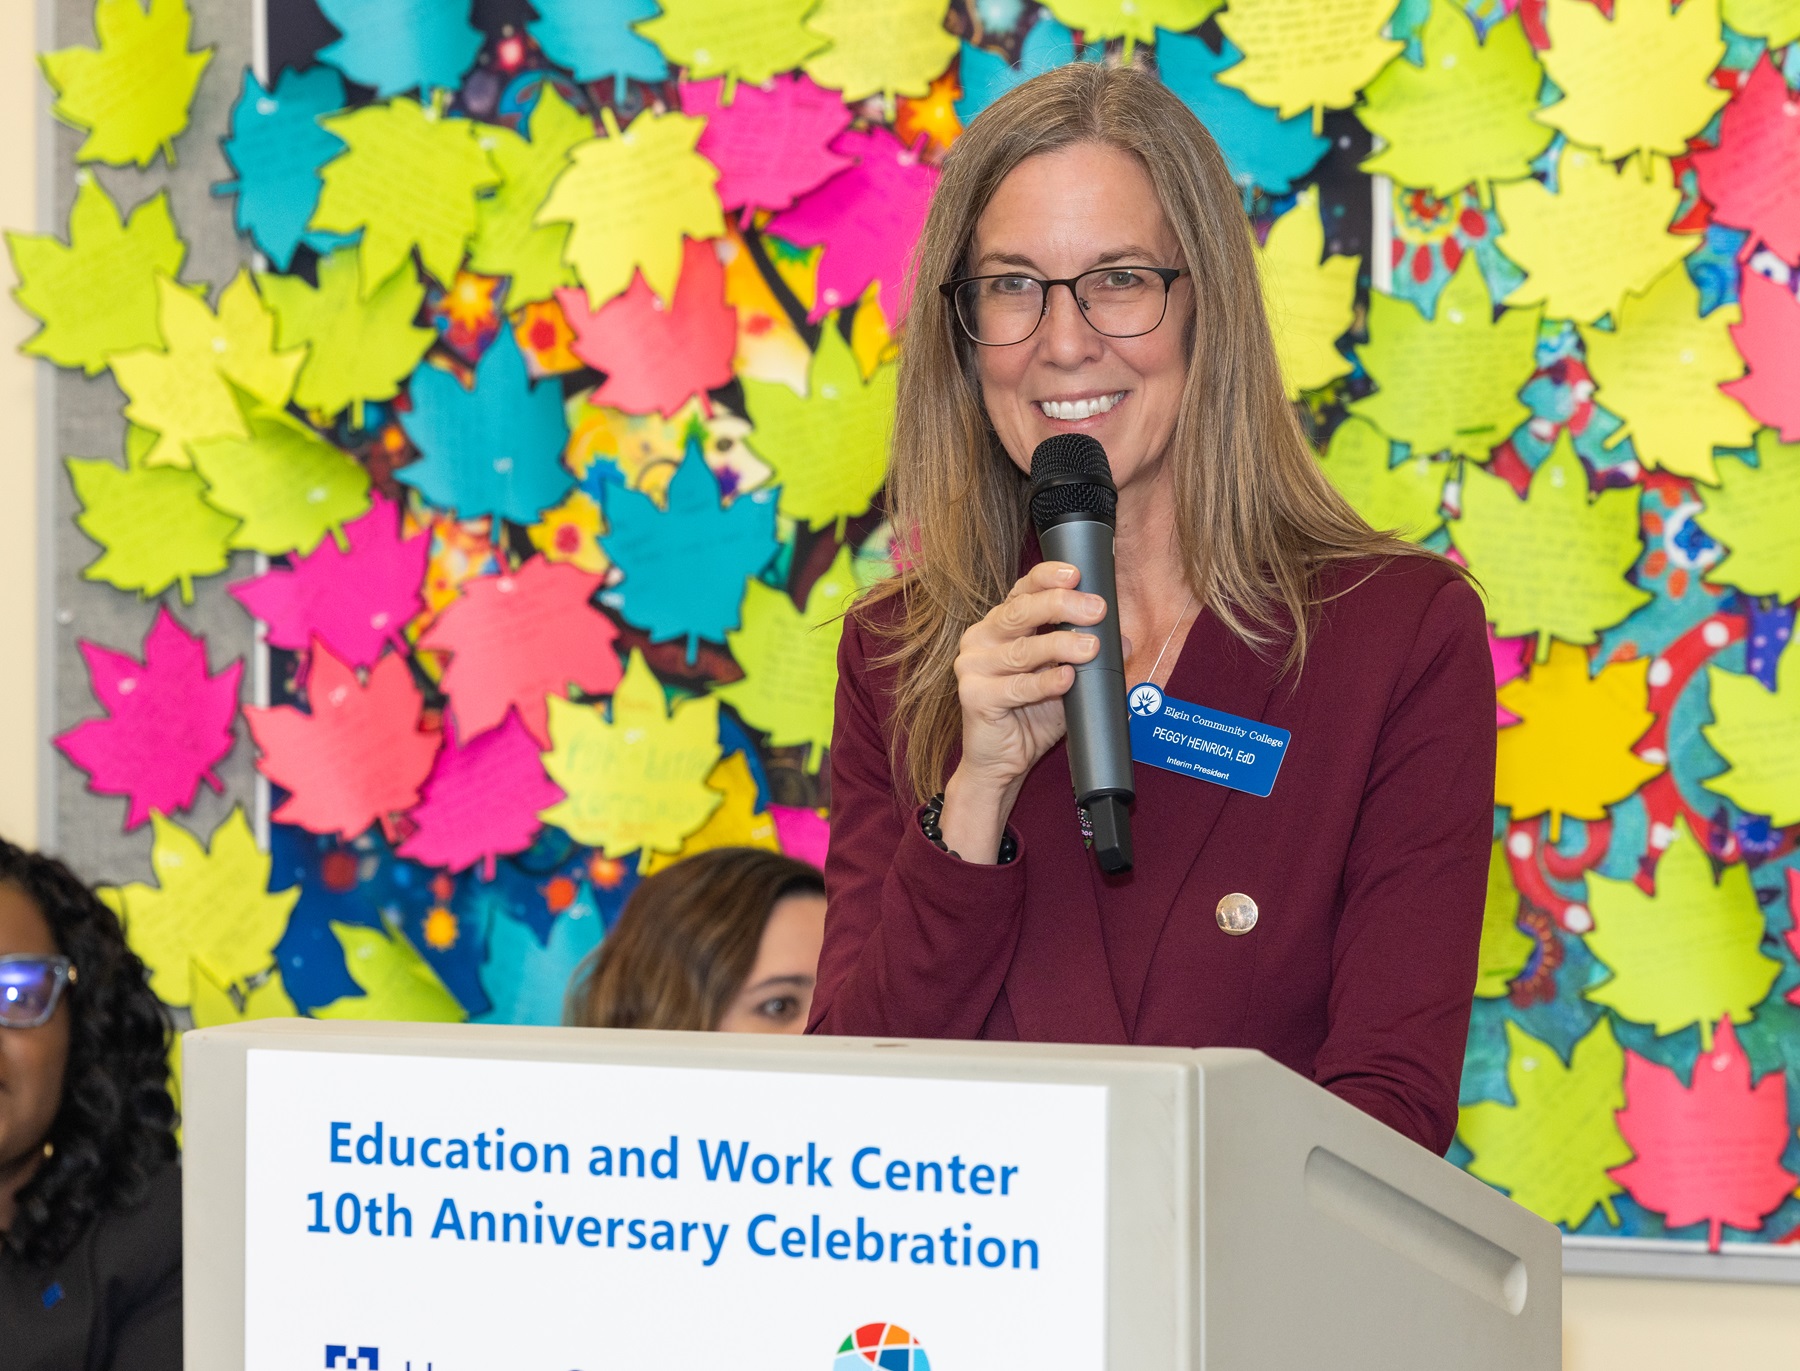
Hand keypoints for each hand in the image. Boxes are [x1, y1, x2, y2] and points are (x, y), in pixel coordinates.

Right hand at [938, 562, 1123, 860]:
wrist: (1003, 763)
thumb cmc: (1032, 715)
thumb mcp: (1067, 680)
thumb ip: (1089, 657)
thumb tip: (1124, 639)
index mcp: (1001, 624)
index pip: (1022, 590)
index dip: (1048, 578)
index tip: (1077, 574)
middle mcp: (981, 638)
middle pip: (1020, 612)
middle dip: (1061, 606)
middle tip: (1096, 610)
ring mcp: (972, 666)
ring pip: (1021, 650)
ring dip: (1060, 647)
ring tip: (1090, 649)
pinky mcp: (972, 697)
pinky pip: (1015, 687)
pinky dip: (1044, 684)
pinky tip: (1065, 679)